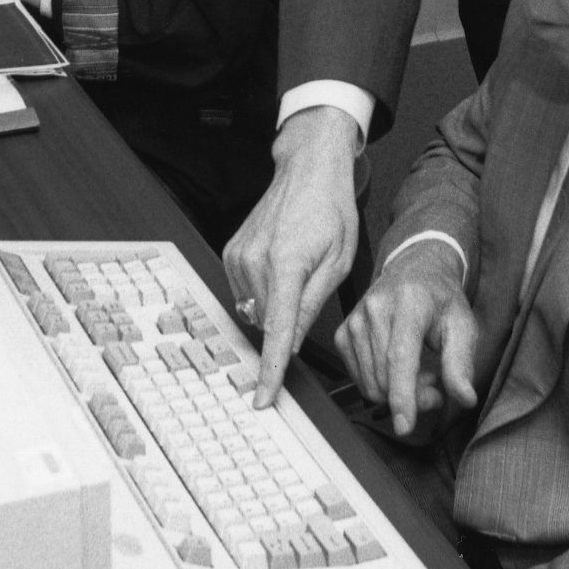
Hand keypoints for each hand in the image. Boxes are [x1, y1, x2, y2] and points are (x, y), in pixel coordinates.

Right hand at [224, 106, 360, 407]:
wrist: (309, 169)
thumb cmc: (331, 211)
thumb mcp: (337, 262)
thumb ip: (311, 306)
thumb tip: (290, 345)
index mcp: (287, 264)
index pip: (276, 331)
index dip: (270, 370)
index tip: (263, 398)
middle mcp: (255, 260)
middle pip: (269, 320)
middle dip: (288, 318)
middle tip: (311, 282)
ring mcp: (238, 255)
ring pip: (257, 308)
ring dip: (277, 302)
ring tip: (298, 264)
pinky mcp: (230, 251)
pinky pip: (246, 290)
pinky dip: (264, 288)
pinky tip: (280, 261)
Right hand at [335, 244, 477, 438]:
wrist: (415, 271)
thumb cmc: (440, 299)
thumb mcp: (463, 325)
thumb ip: (462, 362)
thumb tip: (465, 397)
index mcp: (408, 303)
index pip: (400, 356)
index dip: (402, 395)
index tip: (404, 425)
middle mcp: (375, 309)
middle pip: (387, 377)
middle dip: (414, 397)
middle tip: (435, 385)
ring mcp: (355, 321)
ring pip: (371, 384)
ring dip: (397, 392)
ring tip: (420, 373)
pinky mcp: (343, 333)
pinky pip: (359, 379)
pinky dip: (380, 385)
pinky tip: (398, 370)